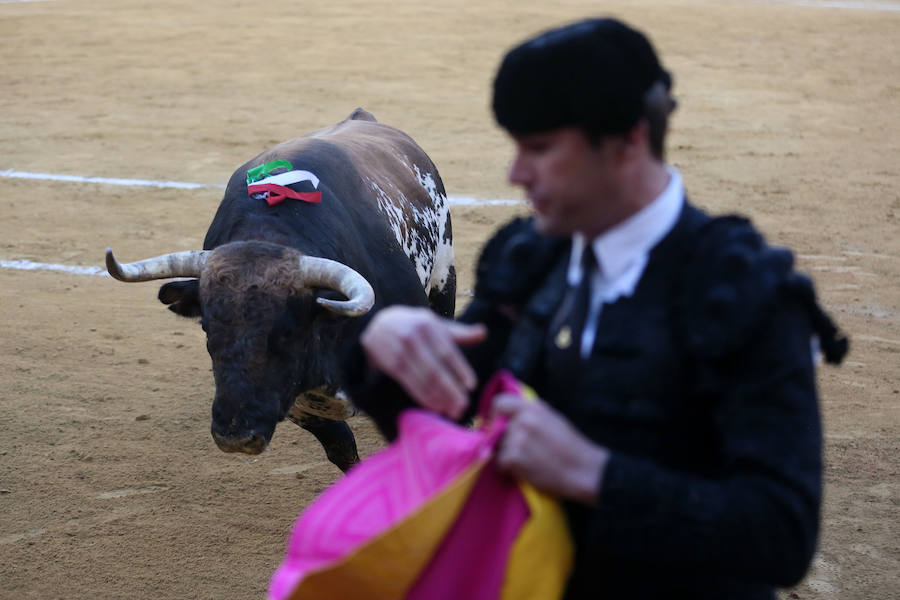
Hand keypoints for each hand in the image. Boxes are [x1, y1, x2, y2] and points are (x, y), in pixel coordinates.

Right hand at [360, 306, 486, 418]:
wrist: (377, 325)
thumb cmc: (414, 326)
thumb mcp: (435, 323)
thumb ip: (459, 332)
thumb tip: (484, 333)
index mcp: (428, 325)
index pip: (447, 351)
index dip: (460, 370)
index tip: (471, 386)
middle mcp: (412, 338)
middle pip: (435, 370)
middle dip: (451, 390)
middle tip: (464, 406)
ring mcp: (400, 352)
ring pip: (423, 380)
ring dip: (439, 398)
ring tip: (453, 410)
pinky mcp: (391, 366)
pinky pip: (410, 385)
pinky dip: (424, 398)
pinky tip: (436, 407)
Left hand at [492, 393, 608, 505]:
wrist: (582, 470)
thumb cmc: (570, 446)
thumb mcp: (553, 418)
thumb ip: (530, 412)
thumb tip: (506, 414)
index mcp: (533, 407)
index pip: (499, 402)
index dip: (494, 414)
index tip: (497, 424)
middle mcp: (523, 420)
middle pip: (498, 429)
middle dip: (506, 440)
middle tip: (524, 449)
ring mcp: (517, 439)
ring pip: (500, 447)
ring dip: (510, 455)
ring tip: (530, 460)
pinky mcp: (514, 458)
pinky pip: (501, 462)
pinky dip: (510, 468)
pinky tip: (527, 469)